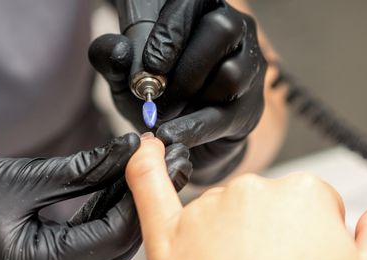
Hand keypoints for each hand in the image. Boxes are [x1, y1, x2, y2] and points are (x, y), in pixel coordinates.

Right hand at [0, 134, 190, 259]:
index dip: (140, 194)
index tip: (157, 161)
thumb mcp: (24, 178)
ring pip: (107, 244)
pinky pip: (91, 244)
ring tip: (145, 169)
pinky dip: (105, 216)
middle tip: (162, 163)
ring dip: (125, 206)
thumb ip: (84, 169)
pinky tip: (119, 188)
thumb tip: (127, 152)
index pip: (113, 234)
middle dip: (140, 199)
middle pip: (117, 243)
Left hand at [90, 0, 266, 184]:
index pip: (195, 0)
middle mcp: (232, 30)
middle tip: (156, 91)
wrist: (183, 138)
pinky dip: (194, 126)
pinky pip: (228, 111)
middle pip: (222, 29)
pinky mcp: (252, 104)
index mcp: (200, 12)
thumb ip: (114, 61)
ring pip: (230, 72)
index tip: (151, 63)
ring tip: (164, 114)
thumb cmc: (157, 97)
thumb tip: (117, 50)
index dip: (173, 27)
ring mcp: (248, 66)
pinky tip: (172, 134)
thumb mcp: (127, 79)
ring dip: (190, 96)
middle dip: (184, 64)